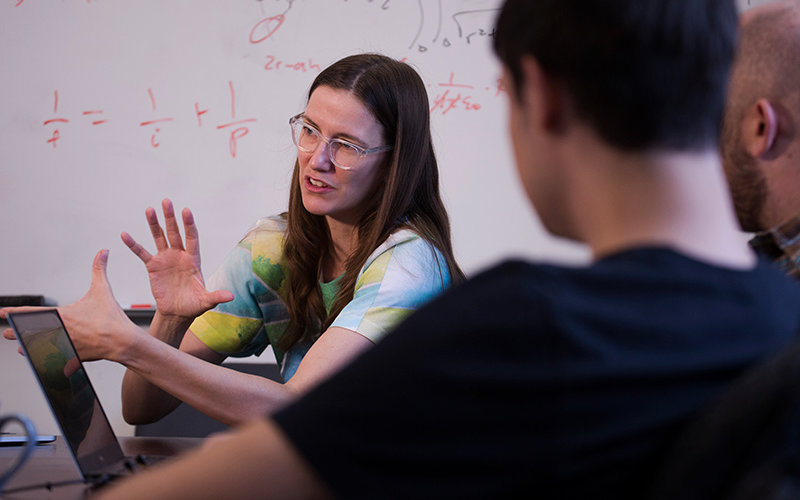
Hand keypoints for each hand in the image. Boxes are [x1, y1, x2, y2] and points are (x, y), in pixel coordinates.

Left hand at [2, 250, 138, 362]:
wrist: (122, 341)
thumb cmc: (111, 318)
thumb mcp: (103, 290)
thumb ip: (99, 270)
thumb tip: (103, 252)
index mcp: (63, 315)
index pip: (32, 313)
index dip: (15, 312)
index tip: (3, 312)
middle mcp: (59, 331)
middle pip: (32, 332)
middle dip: (17, 332)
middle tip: (6, 332)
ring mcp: (65, 345)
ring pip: (41, 347)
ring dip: (28, 346)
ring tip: (20, 346)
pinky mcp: (72, 356)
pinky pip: (55, 359)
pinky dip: (46, 358)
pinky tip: (41, 359)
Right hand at [122, 199, 232, 320]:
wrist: (177, 312)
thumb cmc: (194, 305)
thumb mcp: (206, 301)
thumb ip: (216, 296)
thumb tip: (231, 297)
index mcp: (193, 260)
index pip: (192, 238)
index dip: (189, 225)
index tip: (186, 210)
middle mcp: (179, 255)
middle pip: (175, 233)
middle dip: (171, 217)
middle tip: (166, 201)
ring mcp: (166, 259)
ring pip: (160, 237)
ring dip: (154, 224)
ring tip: (149, 209)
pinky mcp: (153, 266)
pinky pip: (142, 253)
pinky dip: (133, 244)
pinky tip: (125, 234)